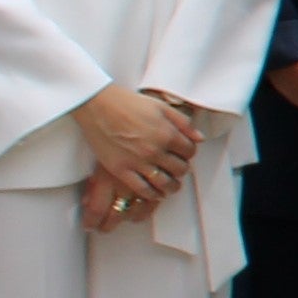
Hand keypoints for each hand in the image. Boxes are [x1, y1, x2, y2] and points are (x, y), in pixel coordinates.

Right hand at [74, 82, 198, 220]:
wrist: (97, 106)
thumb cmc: (128, 103)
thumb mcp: (161, 106)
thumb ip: (184, 123)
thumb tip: (200, 138)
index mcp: (167, 134)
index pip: (190, 151)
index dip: (189, 152)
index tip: (184, 152)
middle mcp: (155, 151)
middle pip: (180, 169)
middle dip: (182, 168)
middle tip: (177, 167)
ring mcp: (138, 162)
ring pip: (164, 183)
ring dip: (172, 186)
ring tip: (172, 185)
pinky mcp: (121, 170)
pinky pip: (143, 189)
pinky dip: (153, 194)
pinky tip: (157, 193)